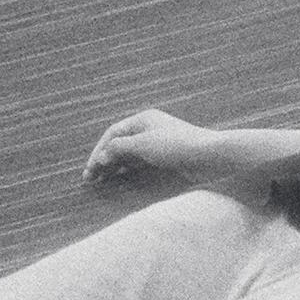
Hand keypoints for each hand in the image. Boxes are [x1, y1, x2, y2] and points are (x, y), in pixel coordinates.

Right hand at [83, 108, 220, 185]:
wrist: (210, 155)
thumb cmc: (177, 146)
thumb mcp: (143, 145)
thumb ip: (118, 149)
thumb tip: (100, 156)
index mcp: (143, 119)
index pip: (112, 133)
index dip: (98, 151)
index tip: (90, 169)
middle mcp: (149, 128)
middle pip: (120, 143)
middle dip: (103, 160)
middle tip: (90, 179)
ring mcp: (158, 143)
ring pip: (129, 154)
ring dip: (114, 166)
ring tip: (101, 181)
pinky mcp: (167, 157)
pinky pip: (141, 162)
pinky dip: (128, 169)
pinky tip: (121, 178)